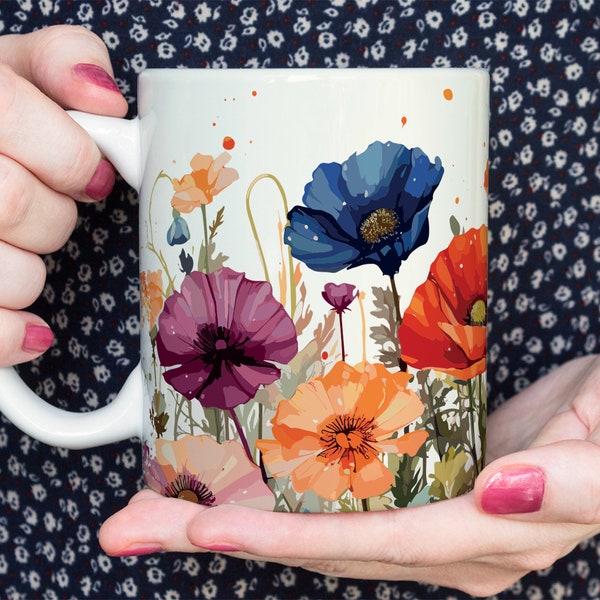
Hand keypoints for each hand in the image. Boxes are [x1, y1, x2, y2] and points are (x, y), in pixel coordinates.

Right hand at [0, 25, 126, 366]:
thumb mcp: (8, 69)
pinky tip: (32, 330)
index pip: (26, 125)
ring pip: (12, 275)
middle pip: (16, 204)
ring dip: (30, 272)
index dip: (74, 160)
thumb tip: (106, 98)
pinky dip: (13, 336)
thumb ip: (60, 62)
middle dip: (53, 216)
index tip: (91, 176)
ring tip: (11, 250)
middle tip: (44, 208)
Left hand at [100, 355, 599, 595]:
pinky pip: (329, 485)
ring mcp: (413, 506)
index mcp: (473, 541)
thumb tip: (501, 493)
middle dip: (216, 536)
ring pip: (308, 514)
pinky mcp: (407, 474)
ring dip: (229, 508)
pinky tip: (234, 470)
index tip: (199, 533)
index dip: (281, 543)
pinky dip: (275, 482)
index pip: (359, 547)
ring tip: (154, 498)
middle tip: (130, 524)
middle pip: (309, 541)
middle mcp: (431, 535)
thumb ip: (573, 484)